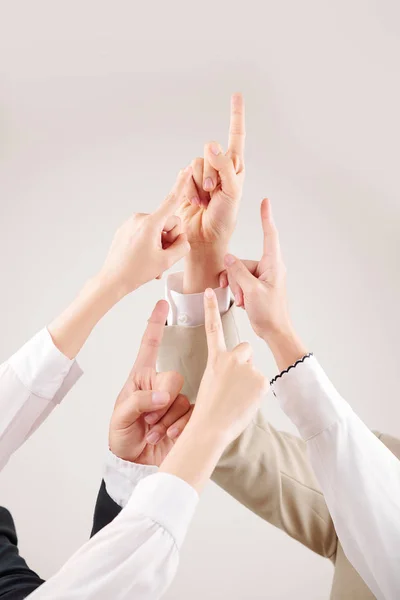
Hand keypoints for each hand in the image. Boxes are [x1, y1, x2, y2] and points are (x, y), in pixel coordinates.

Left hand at [100, 166, 192, 297]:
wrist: (112, 280)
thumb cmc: (137, 272)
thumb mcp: (167, 261)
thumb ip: (182, 246)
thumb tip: (183, 239)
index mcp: (150, 223)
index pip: (171, 201)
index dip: (181, 184)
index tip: (187, 169)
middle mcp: (140, 218)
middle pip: (168, 222)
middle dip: (170, 239)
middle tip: (163, 258)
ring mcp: (131, 223)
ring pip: (157, 229)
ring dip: (160, 245)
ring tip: (152, 263)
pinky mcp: (126, 229)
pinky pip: (146, 233)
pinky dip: (150, 245)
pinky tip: (144, 260)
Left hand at [109, 300, 192, 465]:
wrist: (134, 463)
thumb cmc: (122, 436)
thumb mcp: (120, 417)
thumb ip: (139, 402)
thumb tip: (164, 397)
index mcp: (141, 377)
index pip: (149, 346)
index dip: (155, 324)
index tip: (162, 304)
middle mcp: (160, 386)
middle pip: (173, 378)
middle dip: (161, 401)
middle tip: (148, 419)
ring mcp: (173, 402)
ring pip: (182, 400)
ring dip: (167, 420)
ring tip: (153, 432)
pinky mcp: (186, 417)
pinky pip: (191, 414)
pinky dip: (179, 427)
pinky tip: (168, 436)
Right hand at [159, 289, 266, 492]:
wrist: (212, 427)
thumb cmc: (209, 409)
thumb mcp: (210, 381)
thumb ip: (223, 368)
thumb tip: (237, 371)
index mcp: (215, 359)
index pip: (213, 328)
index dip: (211, 308)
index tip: (208, 291)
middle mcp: (232, 359)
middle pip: (245, 350)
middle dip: (244, 363)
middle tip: (234, 384)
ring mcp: (247, 369)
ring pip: (253, 370)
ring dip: (250, 382)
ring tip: (238, 399)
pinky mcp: (260, 380)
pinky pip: (262, 384)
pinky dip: (256, 394)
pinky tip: (246, 403)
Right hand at [178, 94, 245, 291]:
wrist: (205, 239)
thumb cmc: (224, 219)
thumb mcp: (231, 192)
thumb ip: (223, 167)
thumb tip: (212, 144)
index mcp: (236, 168)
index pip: (236, 137)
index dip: (235, 116)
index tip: (236, 95)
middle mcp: (219, 168)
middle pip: (211, 151)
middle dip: (211, 172)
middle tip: (214, 192)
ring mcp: (203, 176)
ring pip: (197, 163)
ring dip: (200, 184)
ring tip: (205, 201)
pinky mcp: (188, 183)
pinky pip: (185, 174)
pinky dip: (190, 189)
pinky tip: (195, 203)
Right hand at [220, 198, 307, 371]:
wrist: (275, 332)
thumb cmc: (270, 313)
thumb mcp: (251, 291)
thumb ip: (238, 272)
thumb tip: (228, 258)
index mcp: (273, 265)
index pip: (269, 235)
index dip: (266, 218)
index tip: (265, 202)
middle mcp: (268, 268)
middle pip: (243, 262)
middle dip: (236, 278)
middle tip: (241, 295)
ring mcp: (262, 277)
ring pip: (239, 273)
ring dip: (237, 287)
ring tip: (243, 301)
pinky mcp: (256, 286)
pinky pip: (240, 281)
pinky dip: (238, 291)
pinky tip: (243, 302)